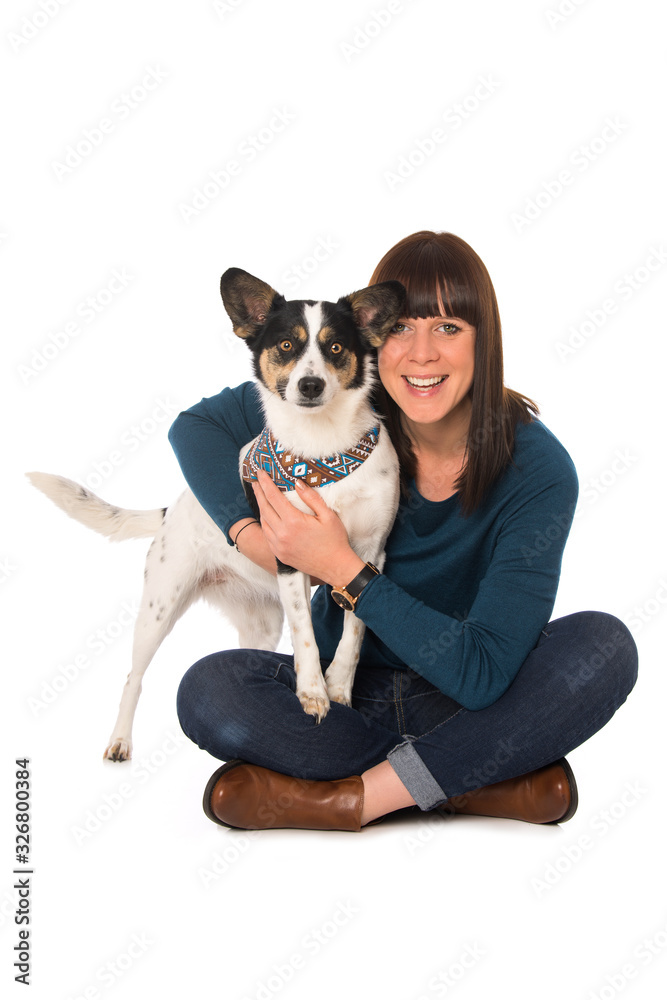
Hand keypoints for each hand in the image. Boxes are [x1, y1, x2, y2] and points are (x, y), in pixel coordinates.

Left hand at [251, 470, 364, 586]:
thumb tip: (297, 483)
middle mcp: (282, 534)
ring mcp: (279, 546)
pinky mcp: (280, 554)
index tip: (260, 473)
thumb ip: (311, 497)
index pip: (273, 497)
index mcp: (293, 522)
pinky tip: (268, 517)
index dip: (265, 483)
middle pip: (265, 508)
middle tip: (256, 481)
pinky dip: (265, 523)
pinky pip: (267, 535)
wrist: (336, 567)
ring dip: (261, 507)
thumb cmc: (335, 541)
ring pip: (263, 522)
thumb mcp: (328, 515)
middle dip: (259, 492)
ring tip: (261, 496)